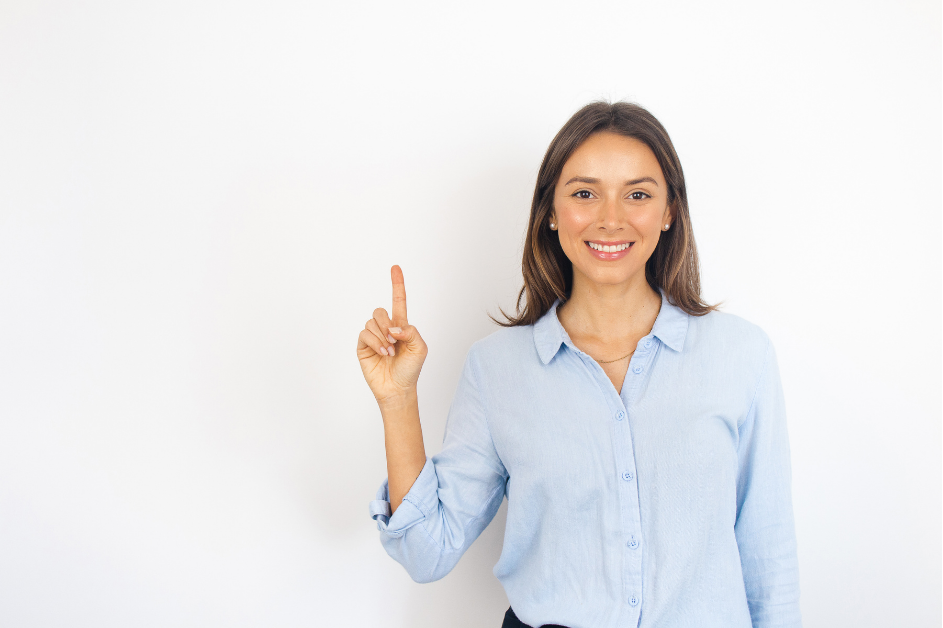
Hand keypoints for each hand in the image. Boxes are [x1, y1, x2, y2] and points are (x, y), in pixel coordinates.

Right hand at [356, 265, 427, 404]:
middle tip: (394, 341)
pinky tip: (382, 352)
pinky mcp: (363, 346)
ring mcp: (373, 337)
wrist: (398, 388)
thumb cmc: (411, 369)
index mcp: (401, 326)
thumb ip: (411, 331)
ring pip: (371, 322)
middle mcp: (385, 329)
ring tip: (389, 351)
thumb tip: (393, 327)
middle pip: (380, 311)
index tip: (395, 268)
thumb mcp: (420, 348)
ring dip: (382, 336)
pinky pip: (364, 333)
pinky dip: (374, 342)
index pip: (398, 301)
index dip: (397, 284)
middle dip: (386, 324)